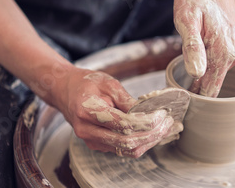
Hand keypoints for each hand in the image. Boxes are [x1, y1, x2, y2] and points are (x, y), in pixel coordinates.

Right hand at [53, 68, 175, 157]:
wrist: (65, 91)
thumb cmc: (86, 84)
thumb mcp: (109, 83)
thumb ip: (128, 100)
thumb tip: (149, 112)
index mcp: (88, 111)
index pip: (124, 124)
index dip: (147, 122)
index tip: (163, 115)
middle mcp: (88, 130)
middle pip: (126, 143)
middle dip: (152, 135)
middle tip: (168, 125)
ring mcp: (91, 141)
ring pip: (126, 150)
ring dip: (149, 141)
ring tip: (164, 128)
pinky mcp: (97, 145)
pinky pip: (122, 149)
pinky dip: (140, 142)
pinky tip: (151, 132)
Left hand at [174, 0, 234, 96]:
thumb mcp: (187, 20)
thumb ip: (192, 48)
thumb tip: (196, 74)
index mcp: (224, 52)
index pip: (211, 90)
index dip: (195, 99)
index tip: (179, 103)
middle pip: (214, 84)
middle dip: (197, 88)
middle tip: (176, 86)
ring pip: (217, 73)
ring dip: (202, 73)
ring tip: (188, 61)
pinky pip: (221, 63)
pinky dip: (209, 63)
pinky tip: (199, 52)